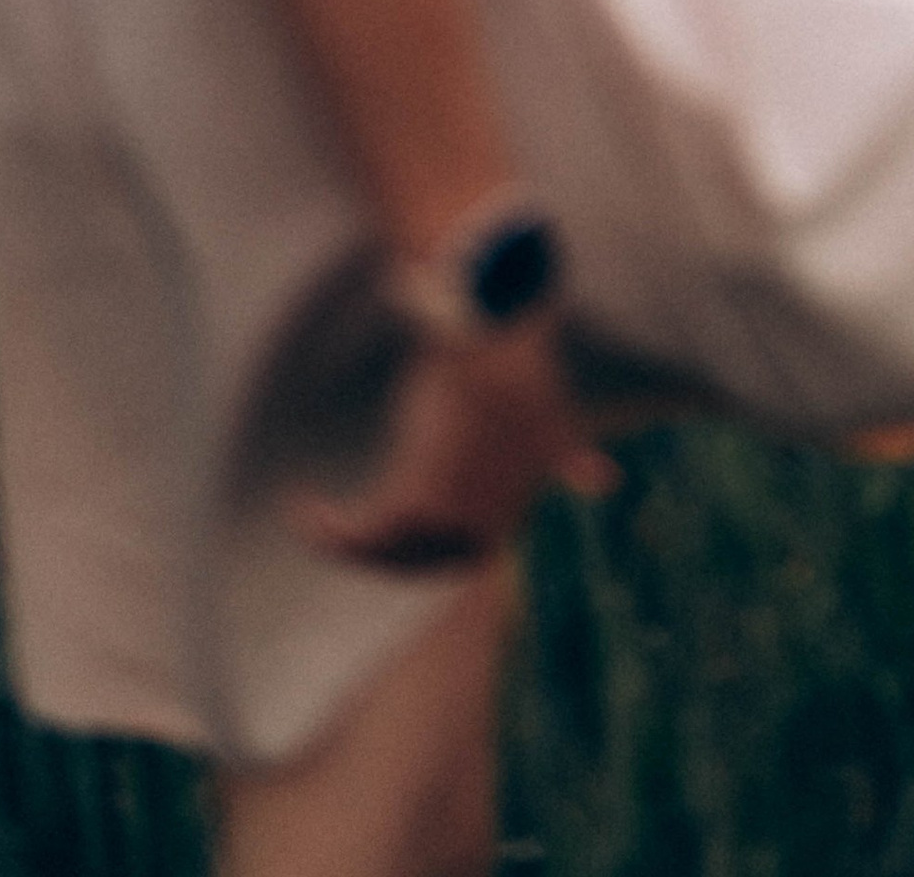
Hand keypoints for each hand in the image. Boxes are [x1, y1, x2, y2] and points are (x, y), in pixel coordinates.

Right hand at [290, 319, 615, 573]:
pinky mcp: (408, 503)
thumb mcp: (558, 430)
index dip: (429, 549)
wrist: (497, 349)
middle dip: (387, 546)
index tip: (404, 522)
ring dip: (350, 539)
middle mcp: (476, 537)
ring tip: (323, 515)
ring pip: (383, 554)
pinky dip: (326, 531)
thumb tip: (608, 482)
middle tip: (355, 517)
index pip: (459, 560)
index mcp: (506, 525)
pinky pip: (355, 536)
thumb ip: (574, 462)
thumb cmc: (525, 380)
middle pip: (416, 564)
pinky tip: (304, 508)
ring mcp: (444, 526)